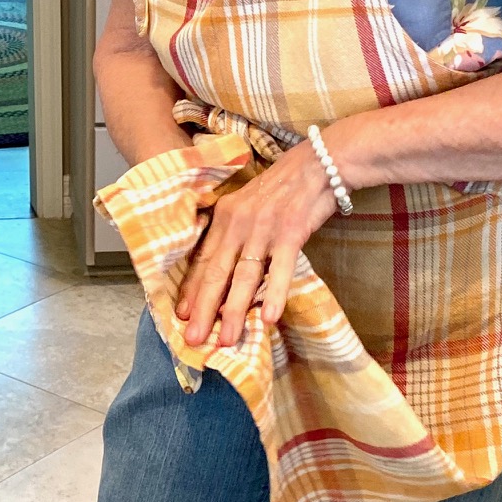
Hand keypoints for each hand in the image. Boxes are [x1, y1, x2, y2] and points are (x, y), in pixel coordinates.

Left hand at [176, 140, 338, 347]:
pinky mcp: (291, 232)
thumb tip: (224, 266)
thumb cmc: (284, 187)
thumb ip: (234, 231)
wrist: (320, 162)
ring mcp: (264, 228)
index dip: (191, 290)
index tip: (181, 315)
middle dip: (204, 309)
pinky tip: (269, 318)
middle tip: (193, 339)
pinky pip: (281, 269)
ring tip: (227, 338)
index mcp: (225, 216)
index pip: (203, 260)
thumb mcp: (249, 203)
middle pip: (217, 272)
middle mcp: (239, 223)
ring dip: (235, 310)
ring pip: (245, 276)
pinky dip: (275, 294)